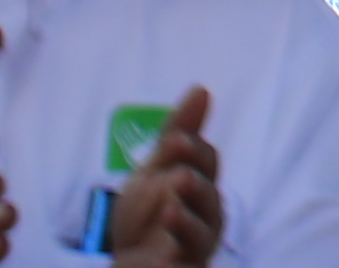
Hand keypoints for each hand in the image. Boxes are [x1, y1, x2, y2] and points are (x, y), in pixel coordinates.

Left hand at [116, 89, 225, 267]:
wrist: (130, 264)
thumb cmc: (145, 215)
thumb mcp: (152, 171)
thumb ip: (178, 134)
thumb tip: (201, 88)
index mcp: (199, 184)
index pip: (205, 162)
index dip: (192, 151)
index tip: (174, 140)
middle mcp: (205, 213)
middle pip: (207, 197)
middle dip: (194, 186)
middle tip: (178, 177)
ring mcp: (196, 244)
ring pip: (201, 232)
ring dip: (187, 222)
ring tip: (170, 213)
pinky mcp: (187, 266)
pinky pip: (188, 263)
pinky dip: (178, 261)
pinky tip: (165, 256)